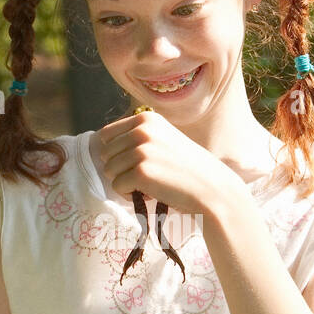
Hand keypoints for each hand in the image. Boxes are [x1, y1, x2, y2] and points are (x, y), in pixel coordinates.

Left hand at [94, 108, 239, 215]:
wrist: (212, 189)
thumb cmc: (187, 169)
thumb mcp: (163, 139)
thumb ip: (137, 137)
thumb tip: (101, 145)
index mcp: (146, 118)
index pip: (106, 136)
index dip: (117, 154)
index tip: (139, 163)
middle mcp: (142, 130)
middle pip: (105, 154)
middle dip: (121, 169)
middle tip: (147, 176)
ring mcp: (141, 150)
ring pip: (109, 171)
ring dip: (126, 183)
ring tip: (151, 183)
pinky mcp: (141, 172)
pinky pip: (117, 187)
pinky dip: (130, 195)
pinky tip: (152, 193)